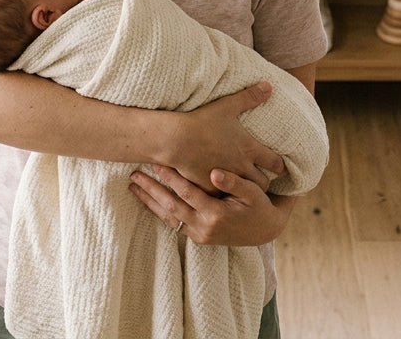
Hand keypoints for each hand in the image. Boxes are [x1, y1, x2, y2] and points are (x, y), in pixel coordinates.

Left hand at [129, 165, 293, 246]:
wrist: (267, 230)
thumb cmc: (260, 206)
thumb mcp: (252, 192)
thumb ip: (234, 182)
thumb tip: (214, 172)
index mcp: (216, 214)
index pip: (187, 193)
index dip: (170, 177)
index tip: (156, 162)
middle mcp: (204, 227)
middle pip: (170, 206)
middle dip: (151, 190)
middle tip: (134, 176)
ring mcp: (199, 235)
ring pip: (168, 218)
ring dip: (150, 202)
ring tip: (133, 188)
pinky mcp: (198, 238)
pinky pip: (174, 224)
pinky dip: (160, 212)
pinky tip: (149, 201)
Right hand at [163, 82, 287, 191]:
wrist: (175, 139)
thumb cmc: (202, 121)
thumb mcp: (228, 106)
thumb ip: (250, 96)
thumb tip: (270, 85)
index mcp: (249, 149)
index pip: (275, 163)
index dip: (281, 166)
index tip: (282, 168)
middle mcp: (241, 167)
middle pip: (263, 183)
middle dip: (265, 183)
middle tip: (263, 179)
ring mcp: (226, 180)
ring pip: (244, 193)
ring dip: (246, 191)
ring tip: (244, 188)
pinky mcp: (211, 189)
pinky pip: (223, 197)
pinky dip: (224, 194)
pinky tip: (222, 191)